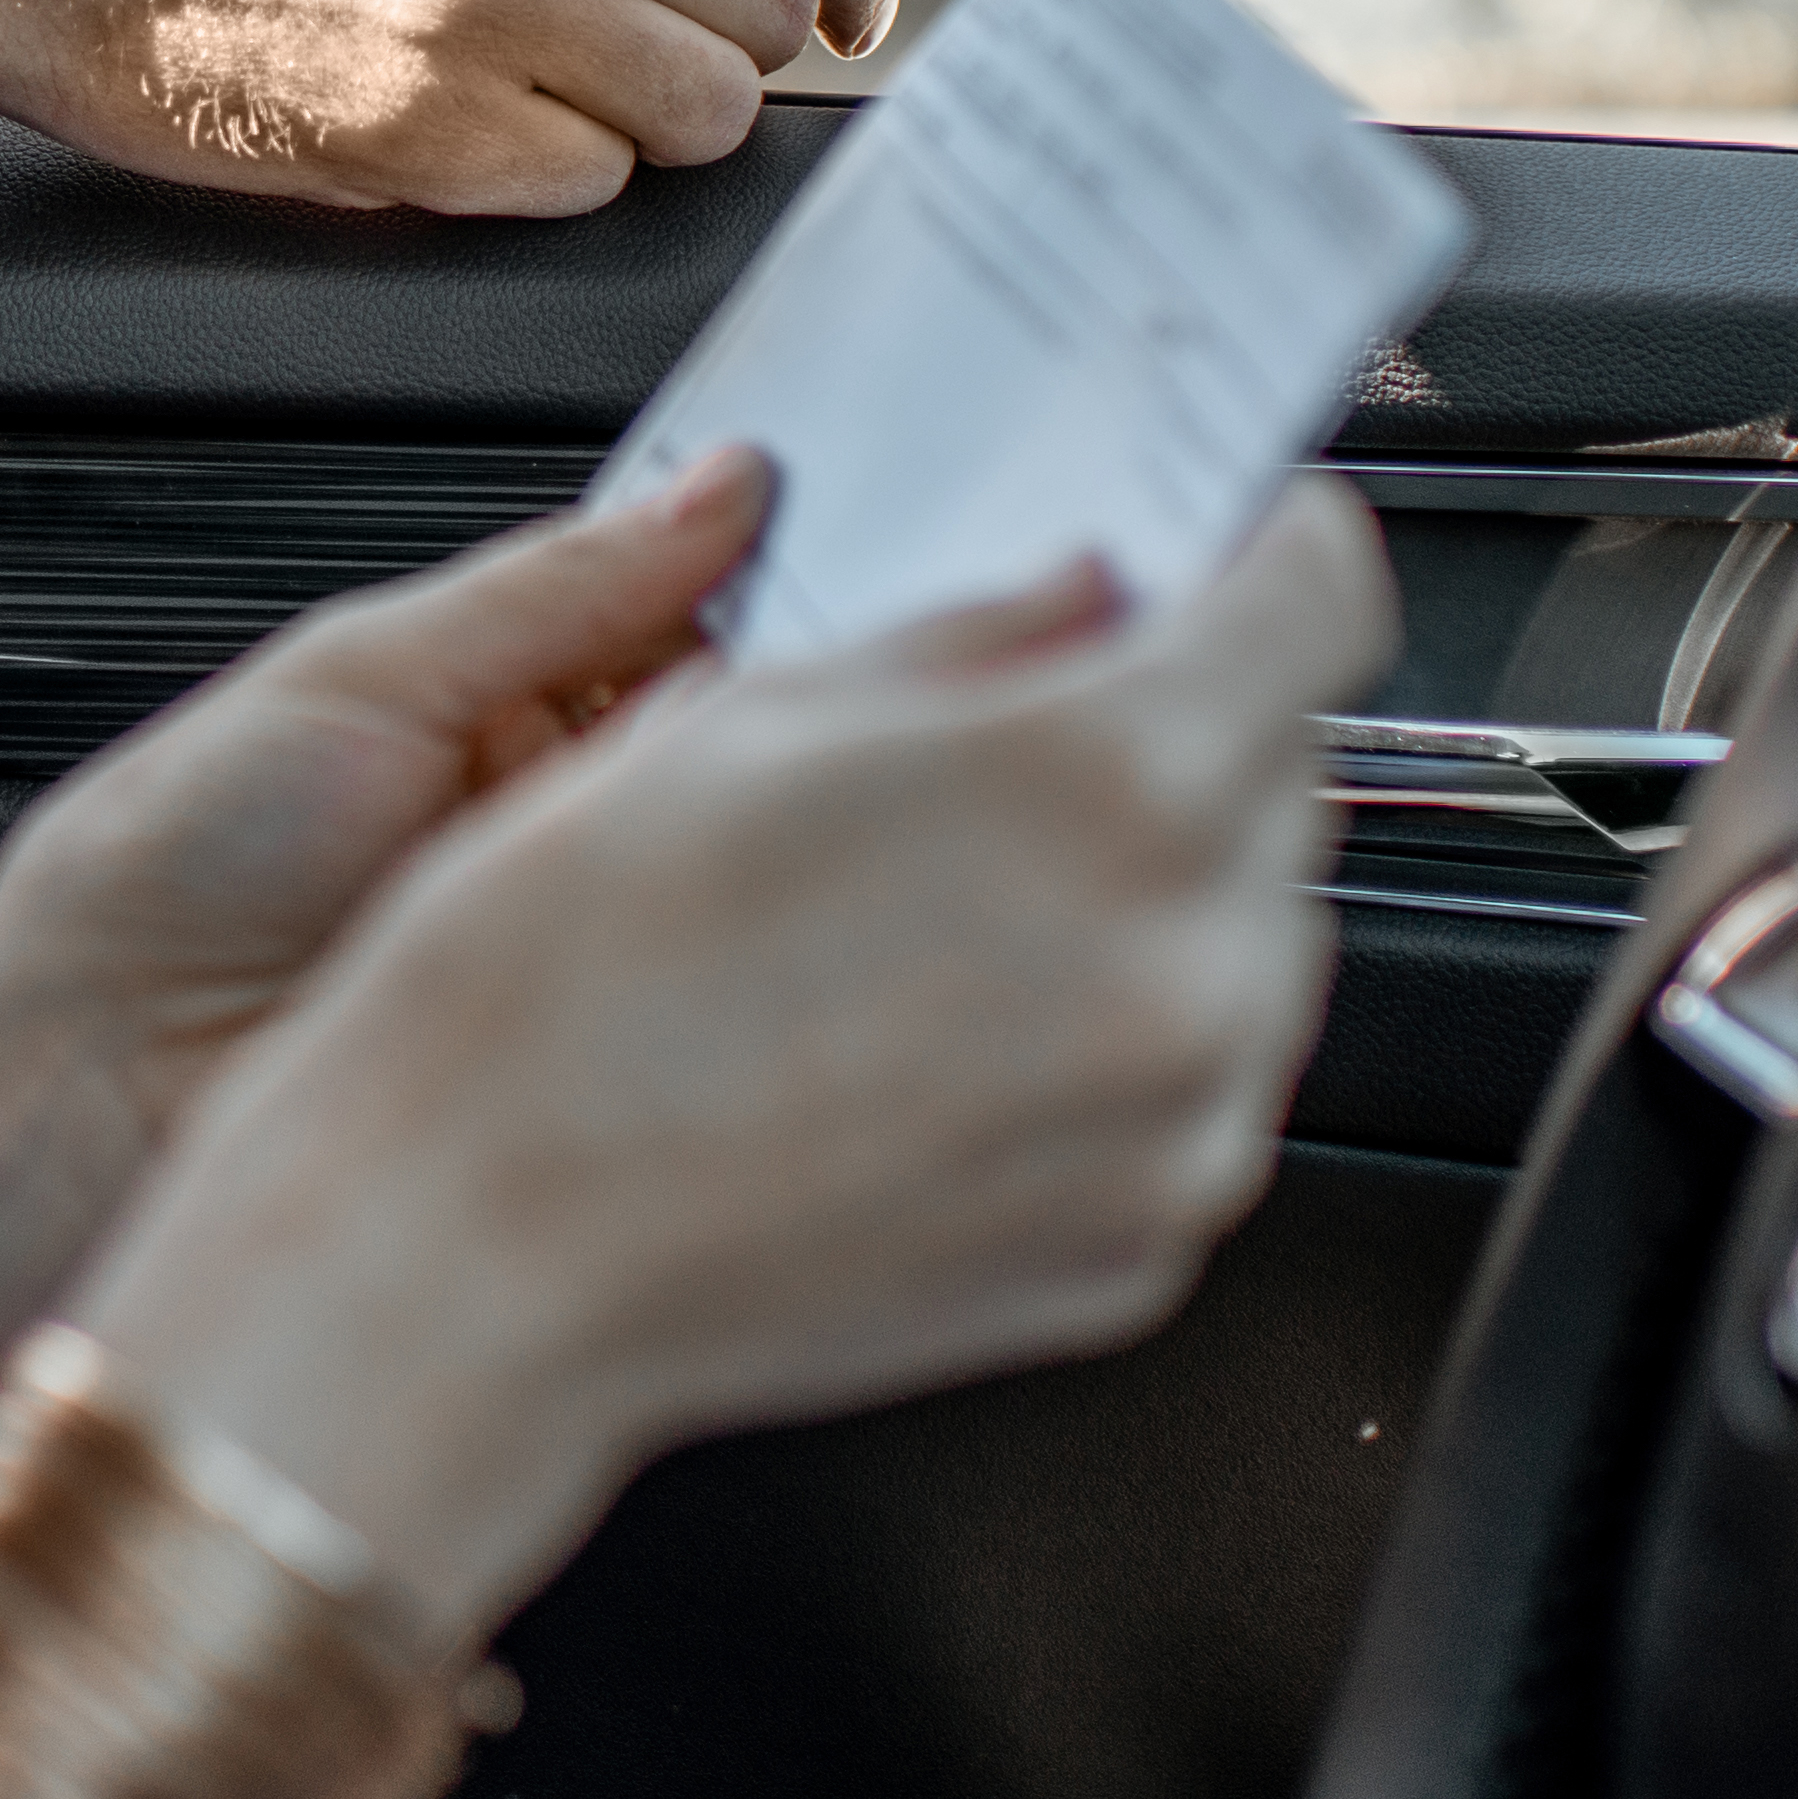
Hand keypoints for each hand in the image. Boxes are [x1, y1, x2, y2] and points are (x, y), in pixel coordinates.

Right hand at [0, 0, 897, 213]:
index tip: (842, 1)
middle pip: (771, 9)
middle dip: (726, 42)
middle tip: (642, 48)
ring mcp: (492, 5)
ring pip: (702, 110)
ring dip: (643, 116)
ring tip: (542, 87)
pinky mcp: (426, 128)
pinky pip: (585, 184)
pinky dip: (541, 170)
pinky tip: (454, 118)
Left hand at [0, 458, 772, 1428]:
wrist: (83, 1096)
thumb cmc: (161, 878)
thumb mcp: (358, 676)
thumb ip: (553, 585)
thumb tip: (716, 484)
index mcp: (492, 701)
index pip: (683, 619)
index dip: (751, 592)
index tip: (812, 567)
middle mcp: (549, 816)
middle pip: (731, 739)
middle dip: (757, 714)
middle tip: (747, 707)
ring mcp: (584, 937)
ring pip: (739, 858)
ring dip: (739, 830)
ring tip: (687, 820)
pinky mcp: (605, 1054)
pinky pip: (708, 981)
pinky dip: (719, 947)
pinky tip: (709, 922)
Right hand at [80, 478, 1397, 1640]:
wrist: (477, 1255)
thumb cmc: (559, 992)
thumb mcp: (748, 719)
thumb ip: (967, 635)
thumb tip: (1079, 597)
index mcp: (1106, 785)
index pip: (1320, 601)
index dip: (1273, 542)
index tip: (1236, 543)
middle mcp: (1185, 965)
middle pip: (1287, 772)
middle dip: (1178, 726)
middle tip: (1012, 731)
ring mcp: (1178, 1128)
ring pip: (1251, 936)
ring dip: (1153, 883)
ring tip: (940, 896)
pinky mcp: (1142, 1244)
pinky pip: (1192, 1084)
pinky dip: (1112, 1028)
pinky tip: (939, 1015)